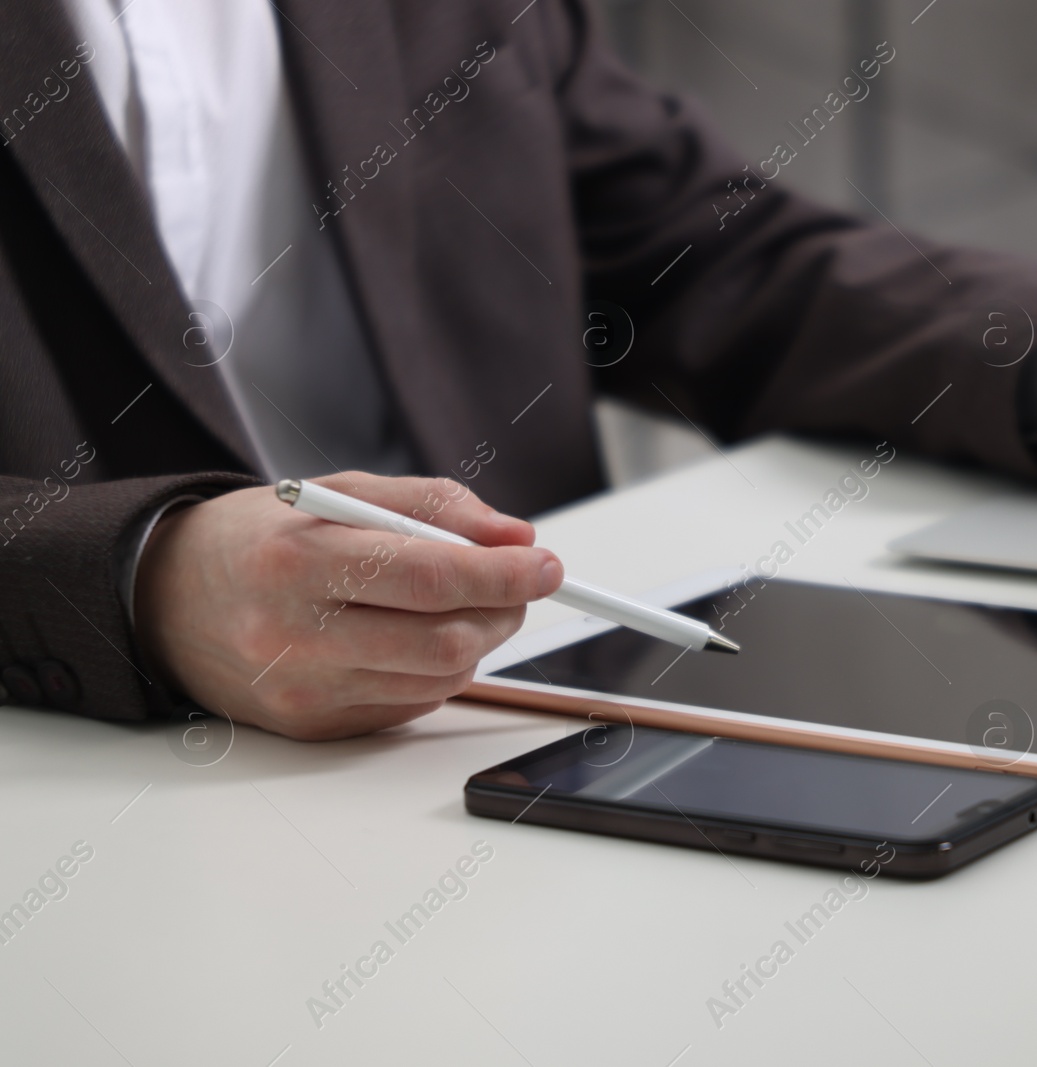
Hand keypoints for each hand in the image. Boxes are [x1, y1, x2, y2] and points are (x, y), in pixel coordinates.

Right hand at [134, 473, 562, 740]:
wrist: (166, 600)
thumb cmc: (264, 537)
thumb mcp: (342, 492)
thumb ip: (437, 507)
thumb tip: (518, 538)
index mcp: (298, 561)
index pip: (429, 577)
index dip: (503, 574)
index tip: (546, 564)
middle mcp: (295, 635)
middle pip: (445, 640)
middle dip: (504, 610)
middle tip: (517, 583)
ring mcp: (304, 691)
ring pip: (440, 678)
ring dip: (476, 640)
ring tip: (459, 604)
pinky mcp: (315, 727)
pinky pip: (413, 704)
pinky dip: (438, 670)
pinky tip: (412, 638)